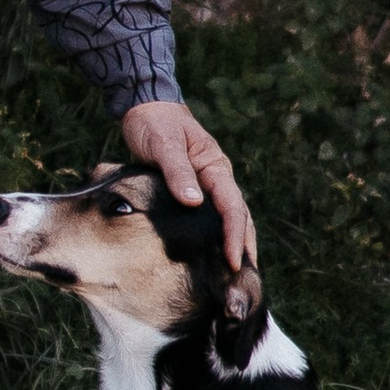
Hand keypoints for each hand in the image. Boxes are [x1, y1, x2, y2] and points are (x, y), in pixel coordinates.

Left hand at [118, 99, 252, 270]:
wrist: (145, 107)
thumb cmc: (155, 124)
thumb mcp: (164, 144)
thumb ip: (177, 171)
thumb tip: (193, 201)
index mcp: (216, 168)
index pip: (232, 207)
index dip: (233, 236)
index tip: (232, 262)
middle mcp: (216, 179)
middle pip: (238, 218)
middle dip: (243, 248)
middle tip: (244, 282)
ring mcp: (206, 186)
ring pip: (228, 220)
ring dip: (234, 245)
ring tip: (235, 277)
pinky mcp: (193, 191)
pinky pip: (210, 218)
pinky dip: (216, 238)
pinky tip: (212, 257)